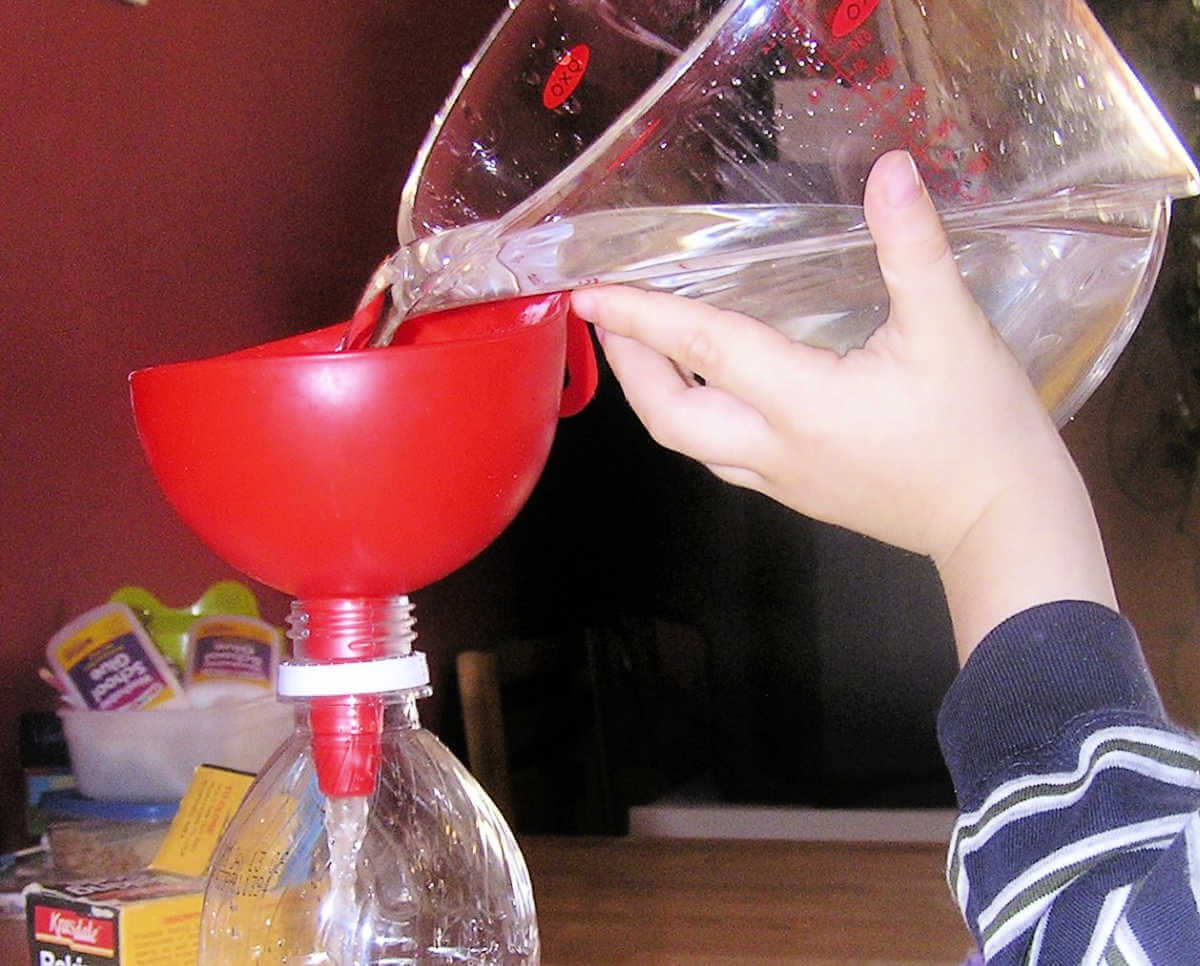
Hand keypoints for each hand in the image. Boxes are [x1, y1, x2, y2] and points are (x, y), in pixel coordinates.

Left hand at [570, 151, 1115, 658]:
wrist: (1000, 523)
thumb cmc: (980, 429)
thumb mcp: (953, 328)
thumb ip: (914, 247)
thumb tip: (890, 169)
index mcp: (803, 404)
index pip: (703, 350)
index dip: (641, 317)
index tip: (589, 293)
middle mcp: (775, 449)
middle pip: (669, 416)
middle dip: (628, 366)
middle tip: (608, 318)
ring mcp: (780, 480)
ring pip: (689, 444)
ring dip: (655, 395)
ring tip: (642, 347)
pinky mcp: (795, 493)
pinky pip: (721, 459)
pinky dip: (694, 419)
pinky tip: (707, 390)